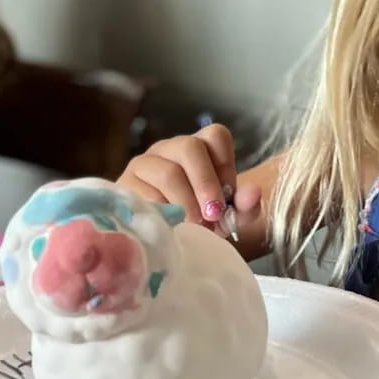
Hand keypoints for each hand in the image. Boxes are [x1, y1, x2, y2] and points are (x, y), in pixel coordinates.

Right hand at [117, 124, 261, 239]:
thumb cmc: (198, 222)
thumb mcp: (227, 217)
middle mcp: (170, 149)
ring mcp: (144, 164)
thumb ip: (244, 205)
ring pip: (167, 172)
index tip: (228, 197)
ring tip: (194, 227)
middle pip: (189, 147)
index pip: (216, 135)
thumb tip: (254, 192)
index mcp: (198, 149)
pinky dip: (161, 213)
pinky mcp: (124, 185)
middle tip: (213, 214)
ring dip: (185, 203)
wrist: (161, 242)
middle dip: (206, 183)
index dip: (225, 165)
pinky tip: (169, 228)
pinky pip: (142, 193)